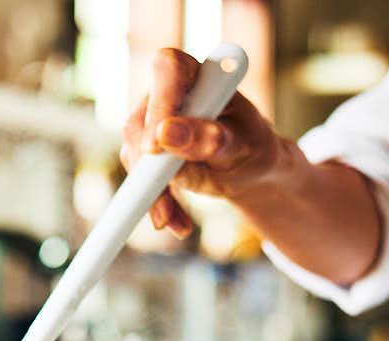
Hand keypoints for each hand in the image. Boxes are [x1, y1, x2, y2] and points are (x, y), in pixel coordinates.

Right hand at [120, 48, 305, 238]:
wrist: (251, 170)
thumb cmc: (253, 148)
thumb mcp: (240, 146)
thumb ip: (208, 140)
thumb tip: (165, 135)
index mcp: (199, 74)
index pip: (169, 70)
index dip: (158, 104)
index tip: (156, 145)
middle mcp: (170, 92)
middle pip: (140, 119)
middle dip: (150, 165)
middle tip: (164, 198)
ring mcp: (154, 121)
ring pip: (134, 154)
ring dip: (153, 193)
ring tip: (178, 223)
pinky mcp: (147, 150)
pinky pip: (140, 177)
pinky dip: (157, 203)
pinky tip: (176, 222)